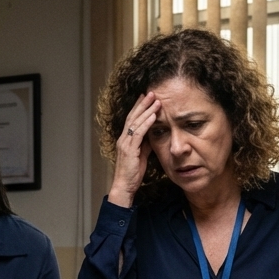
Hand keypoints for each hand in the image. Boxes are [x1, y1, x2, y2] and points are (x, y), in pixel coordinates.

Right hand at [107, 92, 160, 207]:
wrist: (125, 186)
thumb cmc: (132, 173)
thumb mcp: (141, 155)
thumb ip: (145, 144)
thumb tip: (153, 134)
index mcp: (125, 140)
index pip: (131, 119)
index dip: (138, 107)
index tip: (146, 97)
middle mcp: (123, 139)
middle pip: (132, 117)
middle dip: (142, 103)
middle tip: (151, 92)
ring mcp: (125, 143)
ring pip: (136, 122)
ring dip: (146, 110)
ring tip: (155, 100)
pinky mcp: (129, 150)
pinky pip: (139, 133)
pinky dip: (146, 123)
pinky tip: (154, 116)